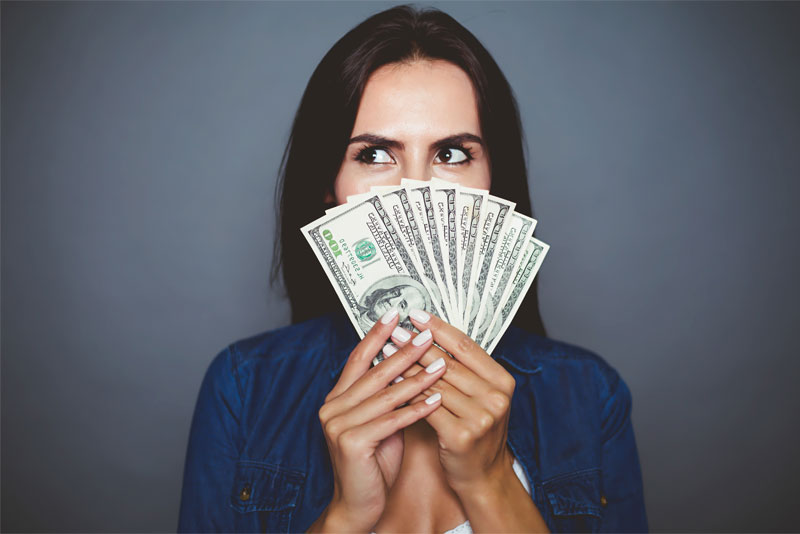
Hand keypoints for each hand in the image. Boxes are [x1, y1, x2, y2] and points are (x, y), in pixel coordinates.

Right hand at [313, 309, 445, 531]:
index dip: (376, 335)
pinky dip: (416, 409)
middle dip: (404, 352)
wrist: (359, 505)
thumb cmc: (374, 462)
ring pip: (385, 395)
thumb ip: (386, 395)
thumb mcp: (380, 421)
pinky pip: (391, 421)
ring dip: (416, 378)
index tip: (395, 313)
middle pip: (374, 372)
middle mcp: (332, 407)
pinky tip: (436, 399)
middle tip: (427, 334)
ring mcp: (339, 425)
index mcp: (337, 398)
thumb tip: (409, 361)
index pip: (358, 358)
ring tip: (441, 364)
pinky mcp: (351, 443)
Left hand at [386, 309, 515, 492]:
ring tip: (387, 351)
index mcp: (502, 381)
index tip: (417, 315)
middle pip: (448, 363)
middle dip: (418, 345)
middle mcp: (495, 397)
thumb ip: (465, 371)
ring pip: (434, 384)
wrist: (483, 478)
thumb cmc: (476, 432)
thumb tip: (430, 336)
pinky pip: (427, 407)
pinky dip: (407, 393)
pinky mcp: (462, 435)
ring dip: (407, 366)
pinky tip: (391, 383)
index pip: (467, 346)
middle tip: (395, 331)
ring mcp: (481, 417)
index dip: (439, 328)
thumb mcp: (481, 397)